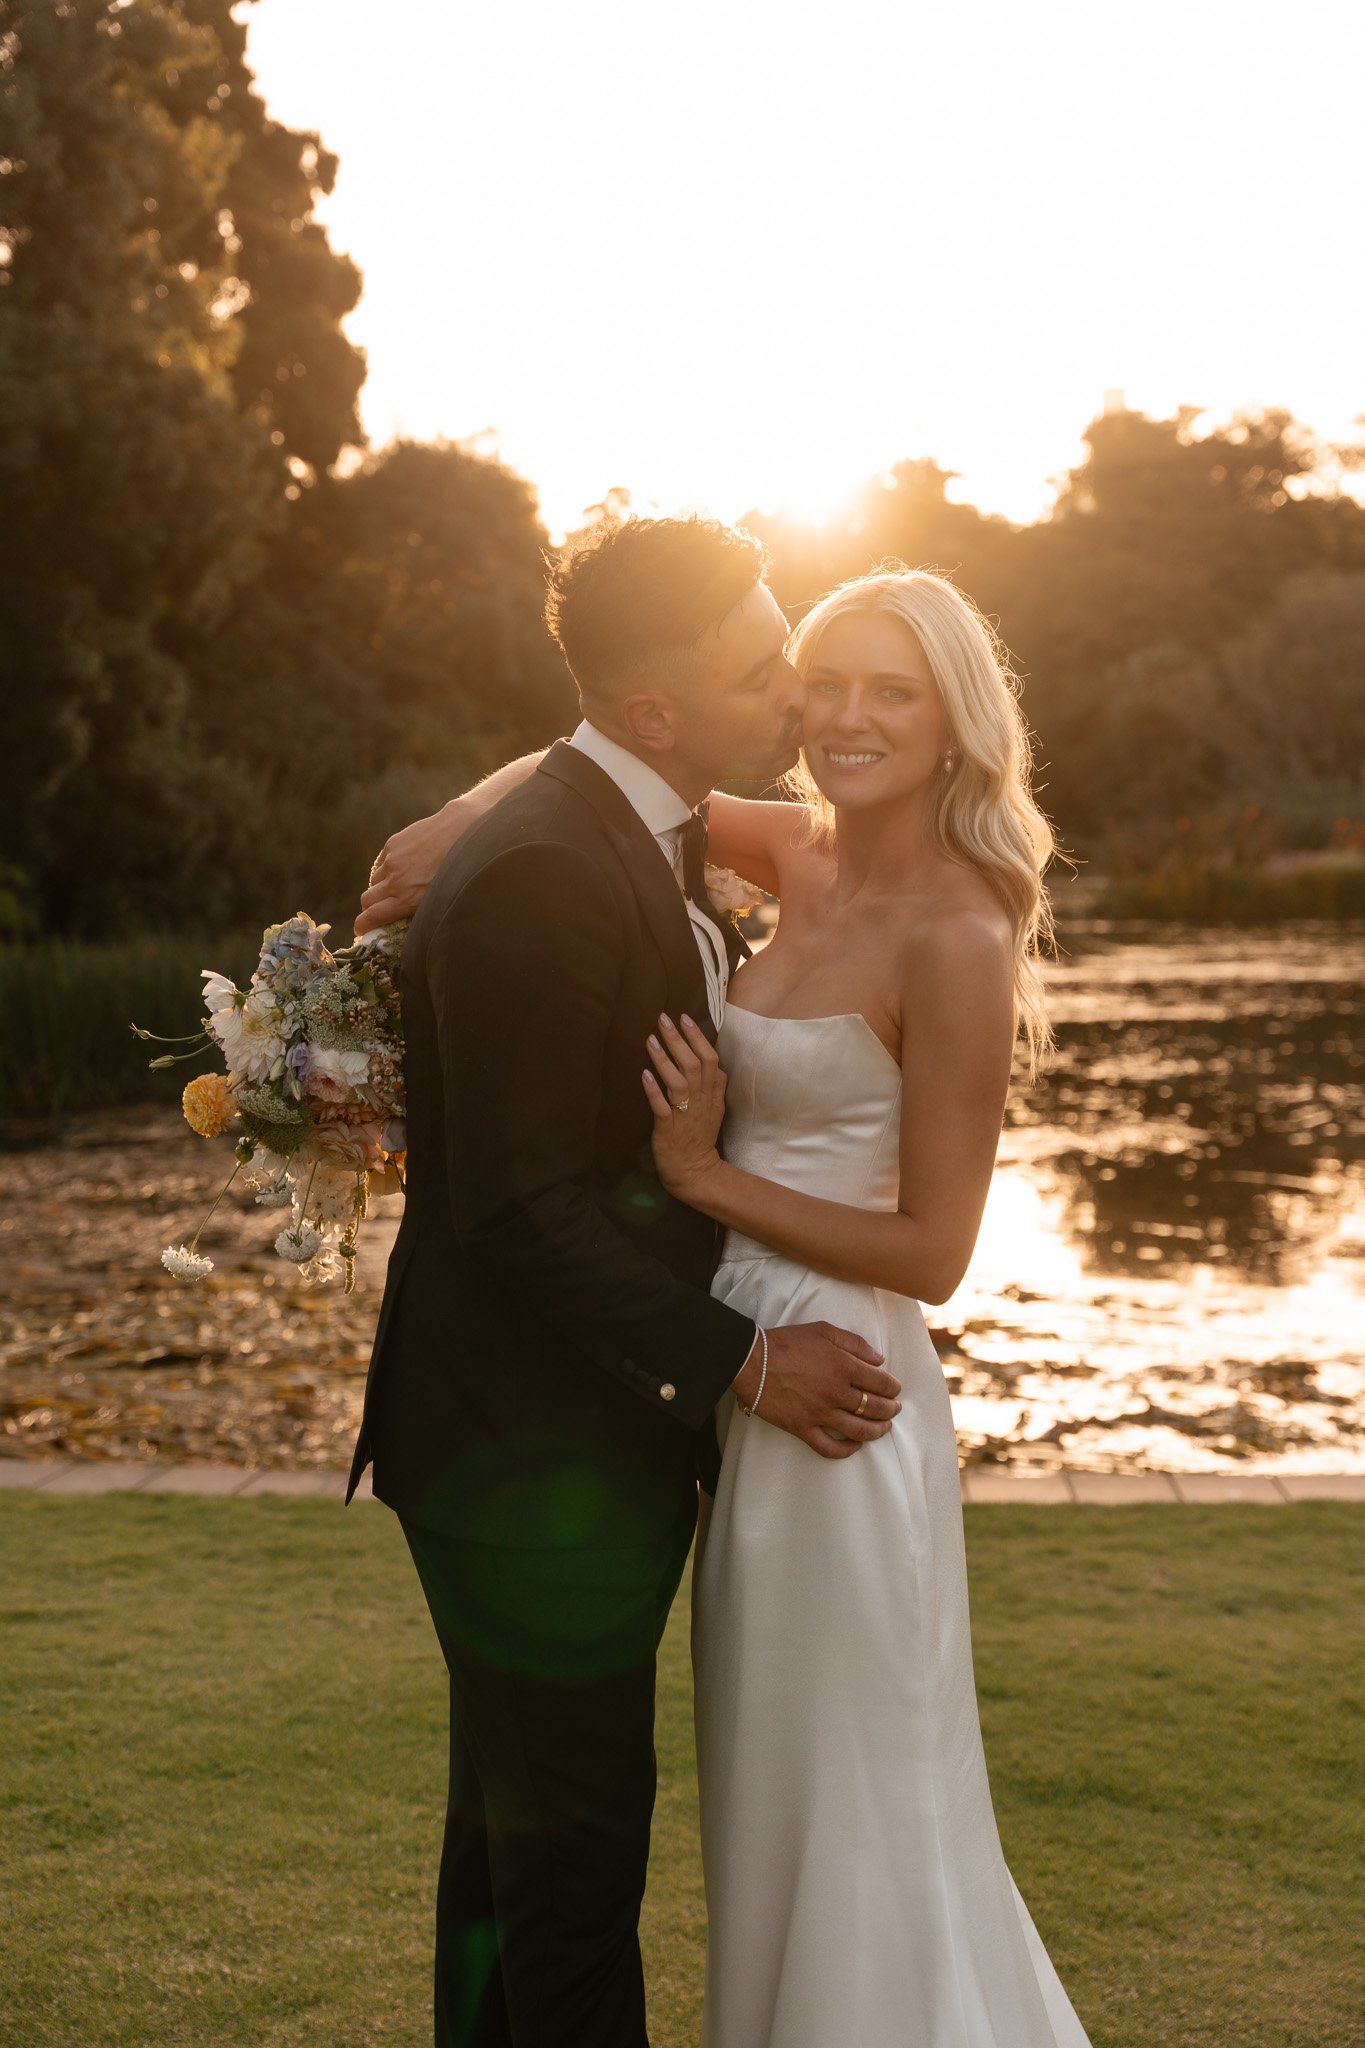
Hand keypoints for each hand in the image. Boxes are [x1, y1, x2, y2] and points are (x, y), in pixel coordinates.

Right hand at [355, 802, 462, 935]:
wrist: (460, 831)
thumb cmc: (458, 871)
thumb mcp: (439, 899)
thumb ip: (417, 909)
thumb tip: (402, 920)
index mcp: (406, 899)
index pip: (372, 916)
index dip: (362, 925)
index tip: (360, 929)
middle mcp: (395, 881)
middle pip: (366, 900)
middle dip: (368, 908)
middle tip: (376, 910)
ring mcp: (392, 861)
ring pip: (374, 881)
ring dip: (380, 887)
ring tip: (398, 885)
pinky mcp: (392, 844)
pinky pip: (382, 863)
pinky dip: (388, 868)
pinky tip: (405, 866)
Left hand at [642, 1012, 725, 1198]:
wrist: (695, 1172)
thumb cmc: (700, 1137)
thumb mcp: (715, 1110)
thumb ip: (716, 1086)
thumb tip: (716, 1064)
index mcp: (711, 1095)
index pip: (709, 1060)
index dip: (697, 1038)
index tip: (684, 1018)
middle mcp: (700, 1102)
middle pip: (693, 1065)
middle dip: (678, 1040)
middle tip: (663, 1019)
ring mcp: (684, 1115)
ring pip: (678, 1082)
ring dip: (664, 1060)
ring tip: (650, 1040)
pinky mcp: (668, 1129)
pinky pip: (661, 1107)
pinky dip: (653, 1090)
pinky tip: (644, 1074)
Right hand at [735, 1323, 901, 1459]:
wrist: (751, 1360)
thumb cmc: (787, 1342)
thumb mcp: (823, 1330)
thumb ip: (855, 1343)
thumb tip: (879, 1360)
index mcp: (844, 1366)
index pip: (881, 1382)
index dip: (893, 1387)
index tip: (894, 1389)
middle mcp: (836, 1392)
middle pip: (875, 1408)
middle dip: (890, 1409)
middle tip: (894, 1409)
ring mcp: (820, 1413)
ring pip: (859, 1430)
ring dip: (877, 1431)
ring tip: (884, 1428)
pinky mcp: (803, 1428)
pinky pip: (830, 1448)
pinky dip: (846, 1450)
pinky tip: (855, 1445)